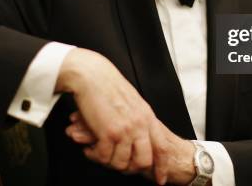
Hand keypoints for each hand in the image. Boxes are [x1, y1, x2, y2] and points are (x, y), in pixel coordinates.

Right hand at [56, 48, 167, 183]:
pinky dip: (94, 156)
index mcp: (147, 117)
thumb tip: (140, 137)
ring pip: (121, 163)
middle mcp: (139, 125)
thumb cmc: (108, 86)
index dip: (162, 166)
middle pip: (143, 161)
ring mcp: (125, 129)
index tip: (160, 180)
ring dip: (108, 162)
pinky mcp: (108, 132)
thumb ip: (139, 119)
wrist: (92, 75)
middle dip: (130, 169)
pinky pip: (103, 157)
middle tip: (118, 166)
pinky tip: (89, 148)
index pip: (162, 147)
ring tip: (98, 154)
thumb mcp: (133, 101)